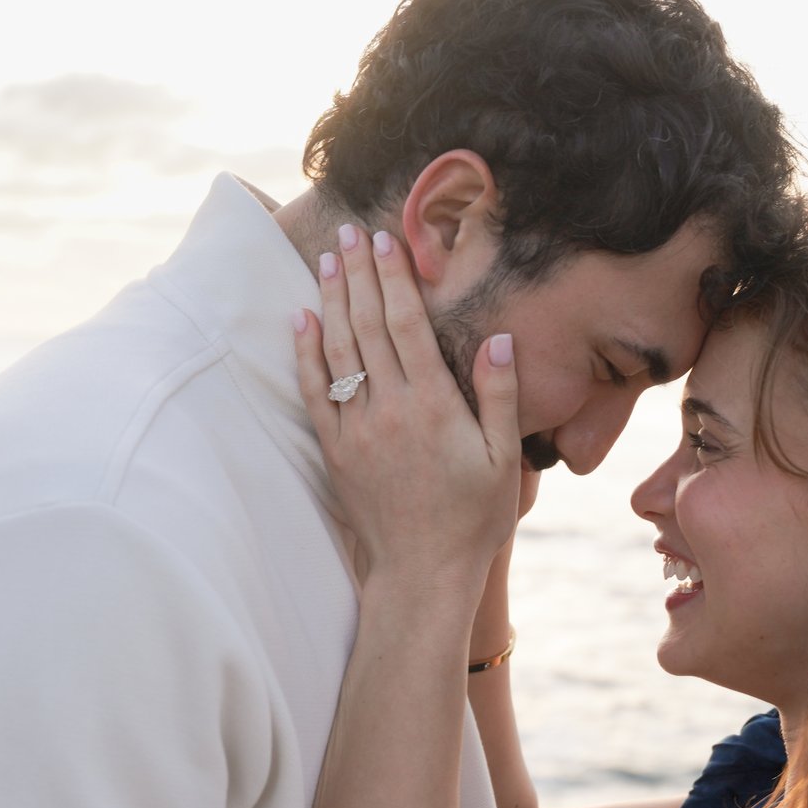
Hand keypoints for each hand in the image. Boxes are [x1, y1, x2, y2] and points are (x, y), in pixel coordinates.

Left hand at [293, 224, 523, 600]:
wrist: (422, 575)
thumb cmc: (473, 519)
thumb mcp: (504, 459)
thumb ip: (500, 397)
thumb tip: (499, 340)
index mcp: (434, 406)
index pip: (408, 325)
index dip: (395, 278)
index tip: (386, 240)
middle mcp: (390, 410)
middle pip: (368, 327)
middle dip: (358, 275)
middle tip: (348, 232)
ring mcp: (358, 431)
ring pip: (338, 351)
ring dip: (331, 301)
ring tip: (326, 261)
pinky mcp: (336, 452)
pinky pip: (315, 393)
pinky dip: (306, 354)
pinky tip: (302, 320)